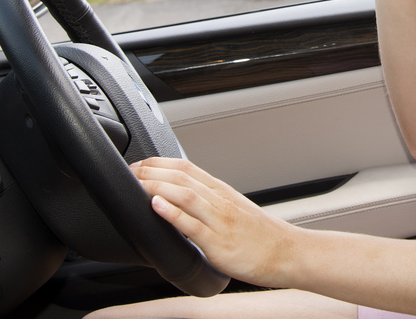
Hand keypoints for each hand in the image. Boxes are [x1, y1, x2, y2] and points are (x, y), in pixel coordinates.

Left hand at [130, 157, 295, 287]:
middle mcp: (219, 201)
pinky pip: (193, 225)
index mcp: (221, 191)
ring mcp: (220, 221)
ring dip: (156, 186)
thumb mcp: (232, 211)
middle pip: (181, 177)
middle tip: (128, 171)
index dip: (157, 162)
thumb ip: (208, 203)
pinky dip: (172, 213)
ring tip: (135, 183)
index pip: (185, 167)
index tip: (137, 164)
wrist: (287, 252)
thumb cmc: (260, 236)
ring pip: (184, 195)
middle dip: (150, 171)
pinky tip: (157, 207)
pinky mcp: (219, 244)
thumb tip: (182, 200)